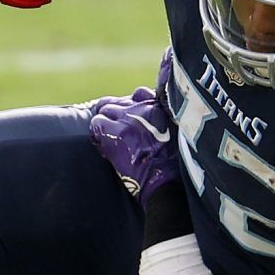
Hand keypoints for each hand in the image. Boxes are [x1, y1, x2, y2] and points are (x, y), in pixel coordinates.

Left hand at [86, 82, 177, 197]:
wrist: (165, 181)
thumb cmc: (173, 164)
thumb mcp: (178, 134)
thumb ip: (165, 120)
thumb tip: (154, 116)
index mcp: (160, 107)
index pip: (139, 93)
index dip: (131, 105)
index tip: (130, 117)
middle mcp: (143, 108)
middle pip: (119, 101)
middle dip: (115, 114)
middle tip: (114, 130)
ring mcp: (128, 118)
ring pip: (105, 109)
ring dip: (105, 122)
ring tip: (108, 138)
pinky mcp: (115, 131)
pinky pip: (96, 123)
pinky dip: (96, 132)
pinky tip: (102, 143)